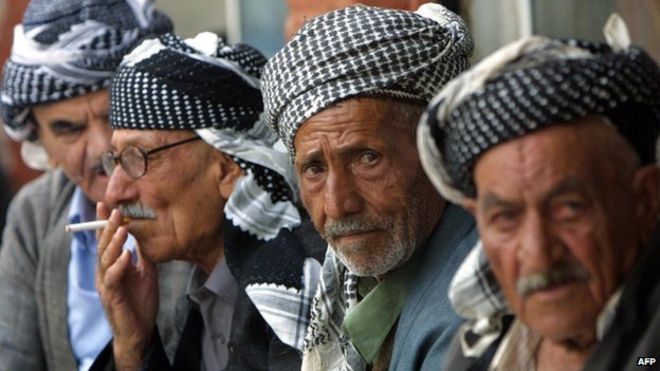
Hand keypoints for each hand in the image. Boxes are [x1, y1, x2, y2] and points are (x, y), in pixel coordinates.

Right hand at [96, 202, 158, 369]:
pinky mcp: (111, 296)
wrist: (140, 329)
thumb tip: (146, 233)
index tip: (107, 204)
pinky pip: (112, 279)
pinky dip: (119, 266)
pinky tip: (126, 256)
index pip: (107, 239)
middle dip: (108, 227)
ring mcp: (106, 284)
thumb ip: (143, 253)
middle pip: (103, 245)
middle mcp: (105, 271)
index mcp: (112, 264)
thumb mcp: (146, 271)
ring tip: (122, 229)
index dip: (105, 222)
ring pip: (105, 259)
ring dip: (114, 243)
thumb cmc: (140, 300)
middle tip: (115, 210)